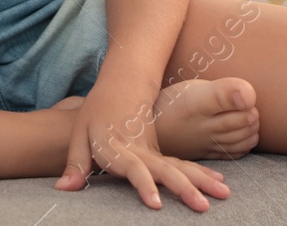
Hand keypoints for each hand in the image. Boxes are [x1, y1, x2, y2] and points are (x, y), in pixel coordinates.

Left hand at [53, 78, 229, 211]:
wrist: (124, 81)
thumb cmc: (97, 110)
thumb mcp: (80, 134)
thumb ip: (75, 164)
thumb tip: (63, 189)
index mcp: (118, 146)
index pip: (133, 168)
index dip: (144, 185)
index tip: (156, 203)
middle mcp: (140, 149)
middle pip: (165, 169)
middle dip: (185, 188)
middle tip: (203, 205)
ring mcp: (154, 148)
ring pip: (180, 166)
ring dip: (202, 180)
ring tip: (223, 193)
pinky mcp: (162, 150)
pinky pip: (183, 164)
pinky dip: (202, 173)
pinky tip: (219, 183)